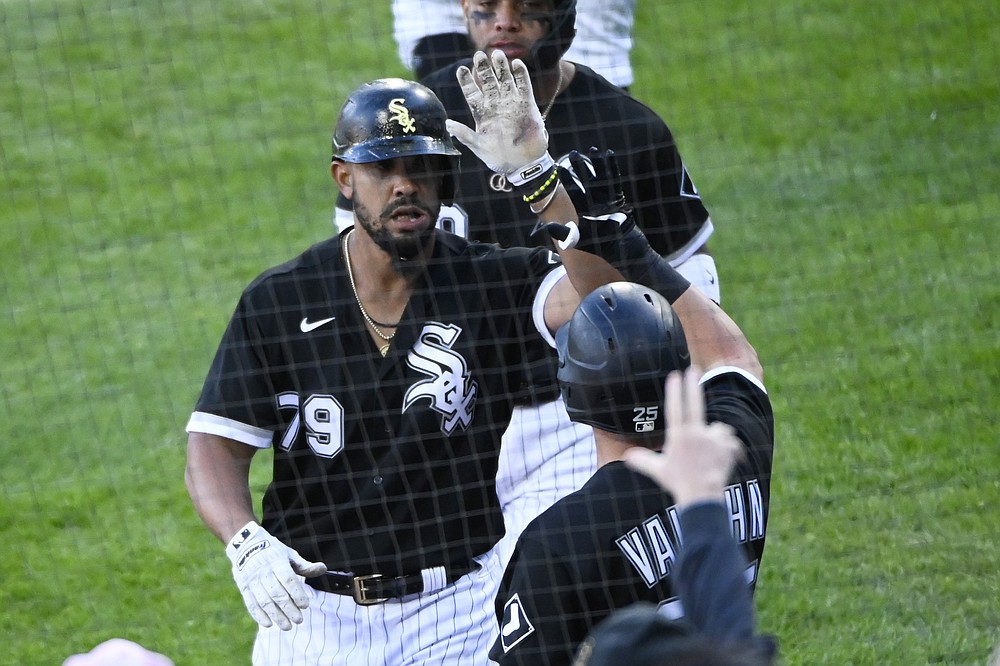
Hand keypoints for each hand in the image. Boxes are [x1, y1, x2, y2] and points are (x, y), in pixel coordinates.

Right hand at [226, 521, 326, 630]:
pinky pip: (251, 603)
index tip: (306, 605)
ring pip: (265, 601)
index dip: (297, 593)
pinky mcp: (244, 588)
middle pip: (277, 594)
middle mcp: (264, 572)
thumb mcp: (289, 554)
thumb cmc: (274, 552)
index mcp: (277, 562)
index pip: (288, 580)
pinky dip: (259, 615)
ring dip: (276, 616)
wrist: (246, 545)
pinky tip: (268, 624)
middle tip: (299, 620)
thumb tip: (323, 569)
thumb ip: (304, 565)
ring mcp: (253, 581)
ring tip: (287, 626)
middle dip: (289, 609)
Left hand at [446, 50, 550, 180]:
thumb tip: (447, 125)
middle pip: (488, 81)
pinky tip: (517, 64)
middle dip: (483, 68)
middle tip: (479, 55)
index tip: (460, 69)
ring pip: (505, 79)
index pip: (471, 92)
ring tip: (497, 54)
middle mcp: (496, 105)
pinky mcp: (527, 105)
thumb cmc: (499, 158)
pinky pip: (523, 86)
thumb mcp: (479, 147)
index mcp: (482, 113)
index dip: (466, 81)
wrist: (523, 164)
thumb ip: (465, 135)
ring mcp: (511, 103)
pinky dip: (521, 75)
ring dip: (501, 67)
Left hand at [531, 148, 634, 255]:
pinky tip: (609, 155)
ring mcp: (608, 200)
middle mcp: (596, 203)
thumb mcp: (580, 241)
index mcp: (585, 211)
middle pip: (587, 181)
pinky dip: (612, 168)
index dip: (567, 180)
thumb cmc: (602, 247)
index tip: (559, 168)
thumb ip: (564, 234)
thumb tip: (547, 227)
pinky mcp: (619, 199)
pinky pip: (615, 181)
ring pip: (601, 177)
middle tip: (572, 153)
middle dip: (580, 167)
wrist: (624, 251)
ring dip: (596, 164)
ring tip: (592, 150)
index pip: (574, 192)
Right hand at [624, 367, 744, 506]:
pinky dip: (731, 449)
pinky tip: (725, 461)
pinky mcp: (728, 447)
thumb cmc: (678, 484)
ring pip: (718, 429)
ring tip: (711, 455)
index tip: (675, 374)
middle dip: (693, 385)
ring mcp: (713, 439)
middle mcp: (695, 433)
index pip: (675, 408)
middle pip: (695, 404)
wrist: (702, 497)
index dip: (675, 390)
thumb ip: (643, 460)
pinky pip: (732, 442)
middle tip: (692, 370)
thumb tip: (626, 456)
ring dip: (717, 436)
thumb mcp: (658, 471)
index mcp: (678, 436)